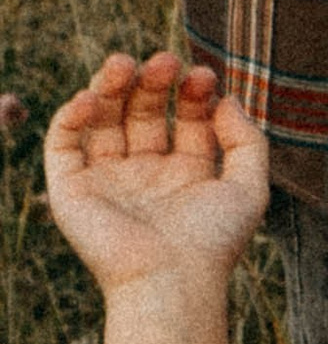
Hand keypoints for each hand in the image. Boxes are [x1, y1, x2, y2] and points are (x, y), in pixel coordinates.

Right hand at [46, 52, 269, 343]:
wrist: (169, 282)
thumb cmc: (212, 243)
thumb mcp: (249, 188)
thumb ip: (247, 140)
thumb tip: (228, 99)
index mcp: (186, 174)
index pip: (187, 118)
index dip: (193, 92)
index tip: (204, 76)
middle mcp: (146, 174)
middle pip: (143, 111)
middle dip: (153, 82)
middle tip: (165, 60)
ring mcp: (108, 180)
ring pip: (102, 118)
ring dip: (111, 85)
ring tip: (125, 63)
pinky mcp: (72, 190)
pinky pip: (63, 143)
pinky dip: (70, 115)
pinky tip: (90, 97)